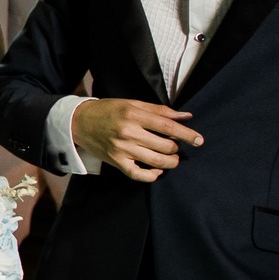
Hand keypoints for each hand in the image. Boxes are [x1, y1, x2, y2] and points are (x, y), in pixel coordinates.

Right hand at [72, 97, 201, 181]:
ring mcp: (122, 149)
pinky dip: (152, 175)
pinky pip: (139, 175)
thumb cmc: (108, 110)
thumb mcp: (132, 104)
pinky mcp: (116, 161)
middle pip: (165, 146)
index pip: (168, 127)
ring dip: (170, 162)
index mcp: (134, 115)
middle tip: (174, 145)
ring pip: (156, 161)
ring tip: (171, 158)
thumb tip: (186, 117)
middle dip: (176, 148)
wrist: (78, 121)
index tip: (199, 140)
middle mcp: (128, 133)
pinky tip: (157, 170)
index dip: (187, 134)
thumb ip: (160, 111)